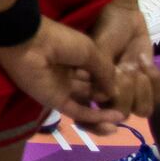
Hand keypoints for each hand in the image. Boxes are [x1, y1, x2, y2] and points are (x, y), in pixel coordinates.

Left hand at [0, 15, 125, 134]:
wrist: (29, 43)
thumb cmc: (60, 40)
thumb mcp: (90, 51)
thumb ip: (105, 72)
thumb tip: (114, 91)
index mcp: (76, 58)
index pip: (97, 75)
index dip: (112, 83)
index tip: (130, 89)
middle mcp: (70, 75)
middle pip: (92, 92)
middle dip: (109, 100)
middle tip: (128, 107)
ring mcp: (62, 89)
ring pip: (87, 105)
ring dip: (104, 114)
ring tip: (123, 118)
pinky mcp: (55, 101)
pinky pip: (78, 112)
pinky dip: (95, 117)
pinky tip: (115, 119)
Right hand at [87, 0, 159, 123]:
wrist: (125, 15)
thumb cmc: (105, 29)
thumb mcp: (98, 48)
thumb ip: (100, 72)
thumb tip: (103, 96)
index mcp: (90, 90)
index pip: (91, 120)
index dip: (98, 127)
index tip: (111, 119)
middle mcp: (110, 96)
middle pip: (121, 114)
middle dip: (127, 92)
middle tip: (125, 67)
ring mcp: (132, 92)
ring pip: (143, 110)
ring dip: (144, 89)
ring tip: (137, 65)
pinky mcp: (150, 87)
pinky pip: (159, 98)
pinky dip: (156, 80)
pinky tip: (144, 60)